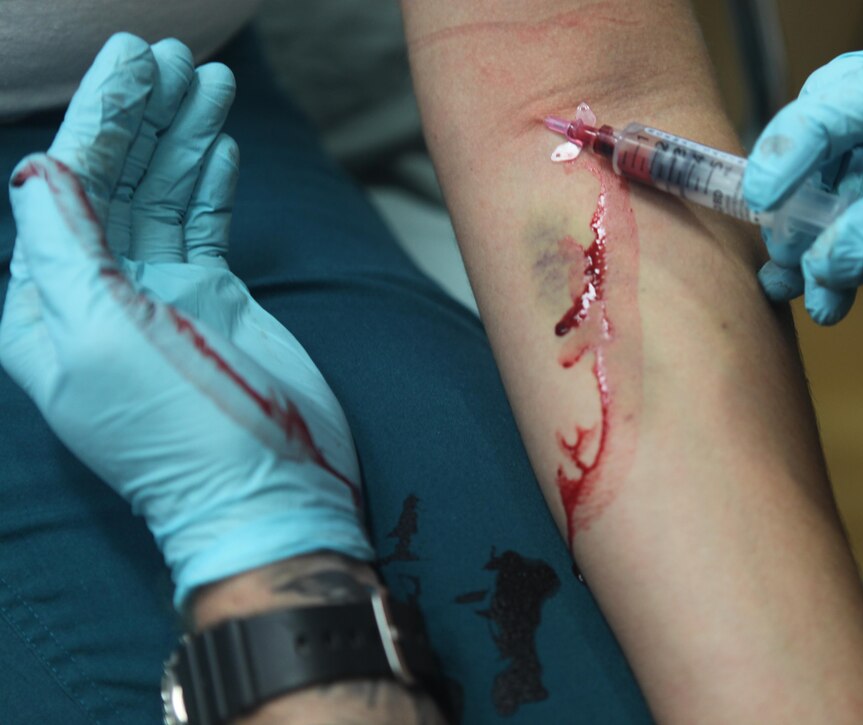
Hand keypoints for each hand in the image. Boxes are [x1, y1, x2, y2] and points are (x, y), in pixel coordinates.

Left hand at [0, 34, 371, 608]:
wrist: (267, 492)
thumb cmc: (177, 432)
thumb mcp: (98, 339)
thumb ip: (64, 248)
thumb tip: (42, 167)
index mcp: (46, 306)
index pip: (64, 188)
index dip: (98, 118)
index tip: (132, 62)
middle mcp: (96, 294)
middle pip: (113, 180)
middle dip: (140, 113)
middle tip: (170, 52)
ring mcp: (159, 296)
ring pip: (163, 195)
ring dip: (183, 136)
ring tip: (208, 79)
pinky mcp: (213, 301)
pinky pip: (204, 227)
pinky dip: (211, 184)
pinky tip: (219, 145)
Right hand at [743, 0, 862, 327]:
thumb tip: (820, 256)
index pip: (859, 91)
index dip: (799, 144)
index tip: (761, 196)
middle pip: (840, 131)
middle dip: (806, 193)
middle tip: (783, 245)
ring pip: (849, 183)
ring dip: (821, 239)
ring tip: (801, 284)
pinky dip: (848, 258)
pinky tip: (834, 293)